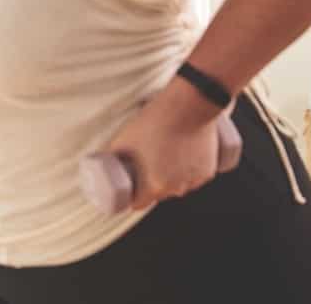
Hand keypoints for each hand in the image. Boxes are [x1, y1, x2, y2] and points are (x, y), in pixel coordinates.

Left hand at [102, 77, 227, 209]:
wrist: (187, 106)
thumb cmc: (154, 122)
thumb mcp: (123, 140)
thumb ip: (114, 158)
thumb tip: (102, 163)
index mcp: (154, 186)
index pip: (138, 204)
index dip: (130, 197)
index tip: (128, 188)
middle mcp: (176, 188)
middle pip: (158, 194)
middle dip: (150, 184)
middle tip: (144, 165)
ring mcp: (194, 180)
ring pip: (177, 186)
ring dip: (170, 177)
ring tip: (162, 156)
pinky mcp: (208, 170)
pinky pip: (193, 177)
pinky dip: (186, 171)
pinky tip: (179, 156)